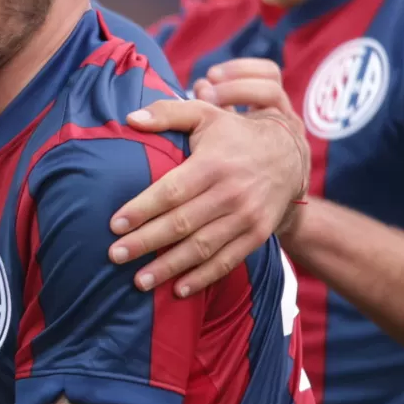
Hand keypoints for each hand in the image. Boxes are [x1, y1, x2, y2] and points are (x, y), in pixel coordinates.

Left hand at [111, 59, 307, 296]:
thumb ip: (167, 112)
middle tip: (115, 255)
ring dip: (170, 267)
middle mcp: (231, 193)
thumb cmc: (234, 136)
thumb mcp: (205, 115)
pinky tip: (178, 290)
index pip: (171, 191)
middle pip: (182, 223)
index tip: (114, 224)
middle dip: (146, 242)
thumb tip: (129, 118)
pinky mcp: (257, 234)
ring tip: (138, 281)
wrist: (289, 156)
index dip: (142, 208)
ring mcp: (247, 217)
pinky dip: (203, 277)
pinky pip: (228, 261)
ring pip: (203, 247)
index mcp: (213, 164)